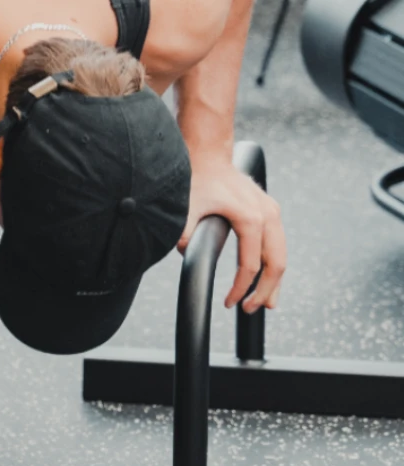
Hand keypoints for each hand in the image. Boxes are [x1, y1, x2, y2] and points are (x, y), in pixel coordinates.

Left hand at [177, 157, 285, 312]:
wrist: (208, 156)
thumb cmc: (198, 179)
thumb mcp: (186, 209)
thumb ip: (184, 235)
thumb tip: (185, 256)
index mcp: (251, 218)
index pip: (250, 266)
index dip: (241, 289)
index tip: (230, 303)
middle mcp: (268, 215)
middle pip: (276, 264)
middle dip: (265, 291)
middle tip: (250, 309)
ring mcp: (272, 211)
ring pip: (281, 254)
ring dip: (275, 281)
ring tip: (267, 303)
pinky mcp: (269, 210)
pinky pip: (277, 243)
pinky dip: (274, 263)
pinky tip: (268, 278)